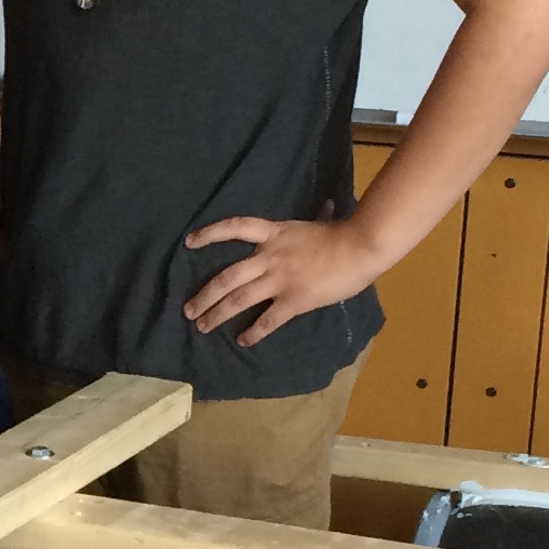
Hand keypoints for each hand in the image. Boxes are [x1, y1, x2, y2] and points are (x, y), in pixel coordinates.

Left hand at [184, 208, 384, 345]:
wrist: (360, 247)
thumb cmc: (342, 234)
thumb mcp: (318, 222)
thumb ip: (313, 220)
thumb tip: (327, 207)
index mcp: (273, 233)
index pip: (234, 227)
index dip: (209, 234)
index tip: (188, 243)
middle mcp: (268, 256)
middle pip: (226, 277)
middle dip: (204, 296)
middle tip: (188, 311)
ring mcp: (279, 279)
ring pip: (238, 300)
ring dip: (217, 315)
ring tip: (203, 327)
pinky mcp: (293, 300)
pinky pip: (267, 320)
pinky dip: (253, 332)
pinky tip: (243, 341)